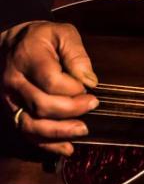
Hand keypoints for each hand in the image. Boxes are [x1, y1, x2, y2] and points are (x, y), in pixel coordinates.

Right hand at [1, 20, 98, 155]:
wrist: (12, 44)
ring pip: (31, 124)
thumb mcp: (63, 34)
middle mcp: (15, 81)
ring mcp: (10, 99)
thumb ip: (77, 54)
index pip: (50, 81)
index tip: (88, 87)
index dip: (73, 88)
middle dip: (71, 109)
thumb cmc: (42, 38)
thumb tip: (90, 80)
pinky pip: (26, 132)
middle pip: (41, 105)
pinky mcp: (13, 111)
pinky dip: (47, 144)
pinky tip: (67, 148)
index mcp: (28, 58)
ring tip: (83, 130)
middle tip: (92, 104)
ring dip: (59, 132)